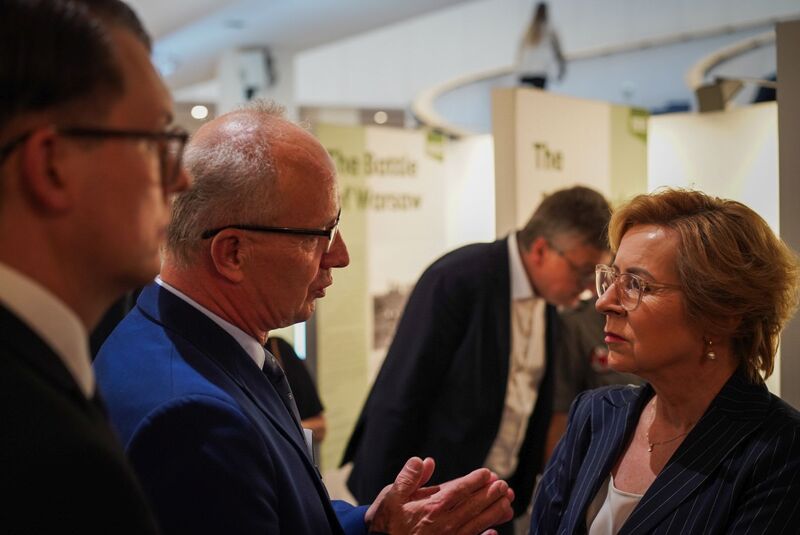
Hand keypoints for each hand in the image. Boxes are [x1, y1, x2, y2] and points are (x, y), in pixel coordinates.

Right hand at [365, 457, 513, 534]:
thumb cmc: (386, 521)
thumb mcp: (392, 494)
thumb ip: (409, 477)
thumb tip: (423, 460)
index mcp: (432, 506)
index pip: (461, 490)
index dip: (476, 481)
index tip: (488, 473)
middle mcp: (444, 522)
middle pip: (474, 506)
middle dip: (491, 494)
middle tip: (504, 486)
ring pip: (477, 524)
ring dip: (494, 513)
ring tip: (506, 503)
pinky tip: (494, 533)